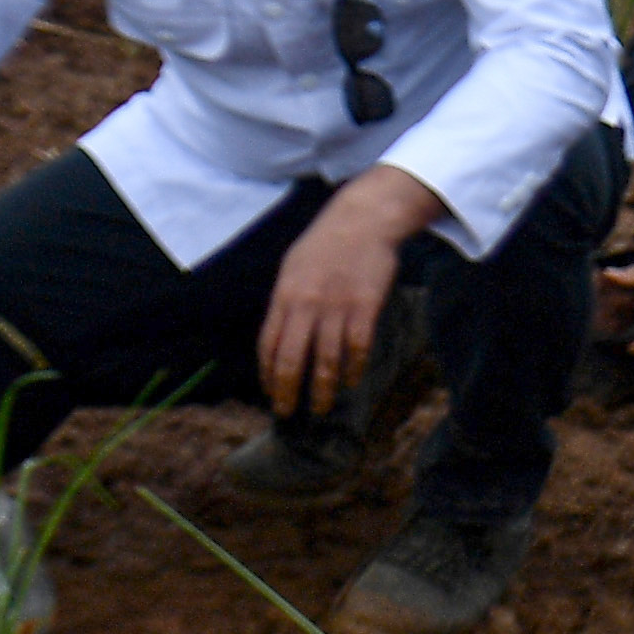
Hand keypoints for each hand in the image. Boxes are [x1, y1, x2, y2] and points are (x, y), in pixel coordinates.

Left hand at [257, 177, 416, 413]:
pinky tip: (350, 380)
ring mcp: (337, 307)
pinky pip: (358, 347)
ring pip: (326, 359)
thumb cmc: (325, 245)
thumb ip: (287, 302)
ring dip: (322, 388)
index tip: (270, 393)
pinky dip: (353, 368)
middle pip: (292, 358)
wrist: (362, 222)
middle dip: (288, 390)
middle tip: (288, 412)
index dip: (267, 373)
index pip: (269, 344)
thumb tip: (280, 334)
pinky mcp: (365, 307)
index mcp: (285, 297)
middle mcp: (307, 305)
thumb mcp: (293, 269)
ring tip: (321, 406)